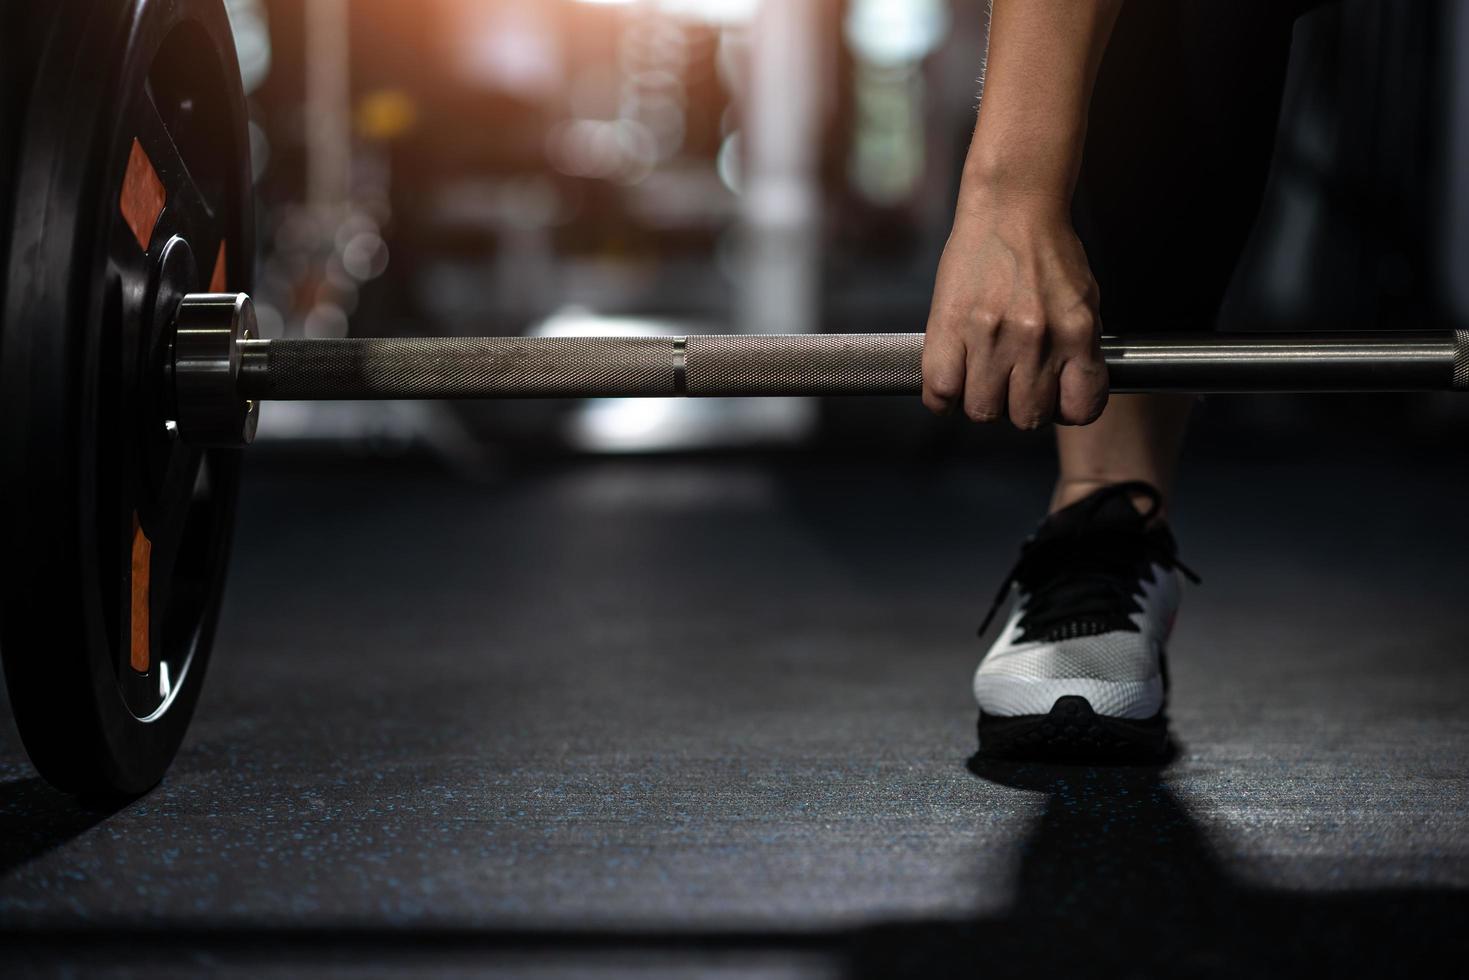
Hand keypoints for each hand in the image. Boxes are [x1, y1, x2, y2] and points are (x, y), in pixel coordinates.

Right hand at [922, 188, 1107, 428]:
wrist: (1012, 205)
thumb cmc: (1048, 253)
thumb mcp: (1082, 302)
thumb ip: (1078, 351)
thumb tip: (1065, 396)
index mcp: (1076, 333)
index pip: (1078, 410)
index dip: (1063, 410)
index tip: (1051, 397)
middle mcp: (1036, 338)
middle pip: (1025, 418)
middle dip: (1018, 407)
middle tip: (1011, 383)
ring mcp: (990, 335)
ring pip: (982, 411)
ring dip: (981, 401)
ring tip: (980, 376)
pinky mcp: (949, 326)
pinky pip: (940, 391)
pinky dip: (943, 395)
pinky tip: (952, 376)